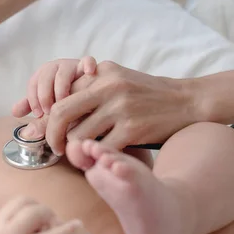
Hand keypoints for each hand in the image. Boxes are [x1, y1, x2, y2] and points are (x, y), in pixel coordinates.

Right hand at [0, 197, 81, 233]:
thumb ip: (16, 216)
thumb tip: (45, 210)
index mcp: (2, 223)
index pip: (21, 202)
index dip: (35, 203)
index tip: (40, 212)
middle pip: (34, 216)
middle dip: (49, 213)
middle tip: (56, 219)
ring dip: (66, 232)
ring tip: (79, 227)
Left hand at [12, 57, 97, 139]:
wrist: (90, 97)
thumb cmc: (66, 102)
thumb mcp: (48, 105)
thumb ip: (32, 106)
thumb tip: (14, 112)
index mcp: (44, 75)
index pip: (33, 83)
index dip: (33, 98)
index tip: (38, 114)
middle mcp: (57, 67)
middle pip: (46, 75)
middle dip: (44, 94)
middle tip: (48, 112)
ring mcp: (73, 66)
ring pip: (64, 71)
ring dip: (61, 88)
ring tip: (63, 103)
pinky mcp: (89, 67)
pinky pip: (88, 60)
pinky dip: (88, 64)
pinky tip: (89, 73)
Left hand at [44, 61, 197, 154]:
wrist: (188, 102)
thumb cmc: (147, 95)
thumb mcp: (118, 81)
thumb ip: (89, 88)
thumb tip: (53, 106)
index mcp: (102, 73)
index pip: (60, 92)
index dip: (47, 114)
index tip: (45, 128)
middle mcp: (108, 87)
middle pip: (60, 113)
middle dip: (51, 134)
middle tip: (56, 147)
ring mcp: (121, 108)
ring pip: (78, 136)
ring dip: (74, 151)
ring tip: (80, 155)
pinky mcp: (133, 129)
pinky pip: (100, 150)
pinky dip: (95, 159)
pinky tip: (99, 160)